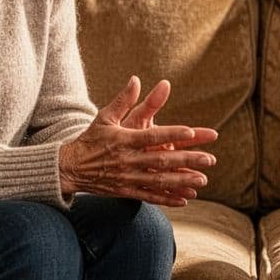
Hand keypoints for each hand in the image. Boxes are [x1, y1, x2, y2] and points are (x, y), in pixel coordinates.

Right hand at [60, 76, 217, 205]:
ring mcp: (127, 178)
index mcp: (124, 139)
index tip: (191, 131)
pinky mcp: (126, 191)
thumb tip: (136, 79)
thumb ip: (124, 100)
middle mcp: (127, 160)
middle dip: (187, 160)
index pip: (152, 136)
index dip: (171, 134)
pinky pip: (150, 196)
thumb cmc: (90, 139)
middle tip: (210, 159)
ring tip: (203, 180)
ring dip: (182, 181)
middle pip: (161, 160)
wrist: (70, 168)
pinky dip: (167, 199)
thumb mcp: (105, 117)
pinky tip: (184, 199)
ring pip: (159, 181)